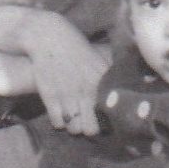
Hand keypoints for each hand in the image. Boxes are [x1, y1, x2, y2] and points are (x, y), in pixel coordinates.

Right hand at [11, 11, 108, 134]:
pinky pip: (57, 123)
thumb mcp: (98, 61)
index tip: (104, 119)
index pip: (109, 114)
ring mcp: (67, 96)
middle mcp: (85, 91)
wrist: (48, 38)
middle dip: (90, 129)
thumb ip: (108, 80)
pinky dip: (59, 123)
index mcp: (101, 82)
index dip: (107, 121)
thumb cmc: (76, 50)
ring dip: (74, 127)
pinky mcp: (50, 97)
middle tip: (87, 122)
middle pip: (91, 129)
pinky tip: (61, 114)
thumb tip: (120, 98)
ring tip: (74, 119)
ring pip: (74, 129)